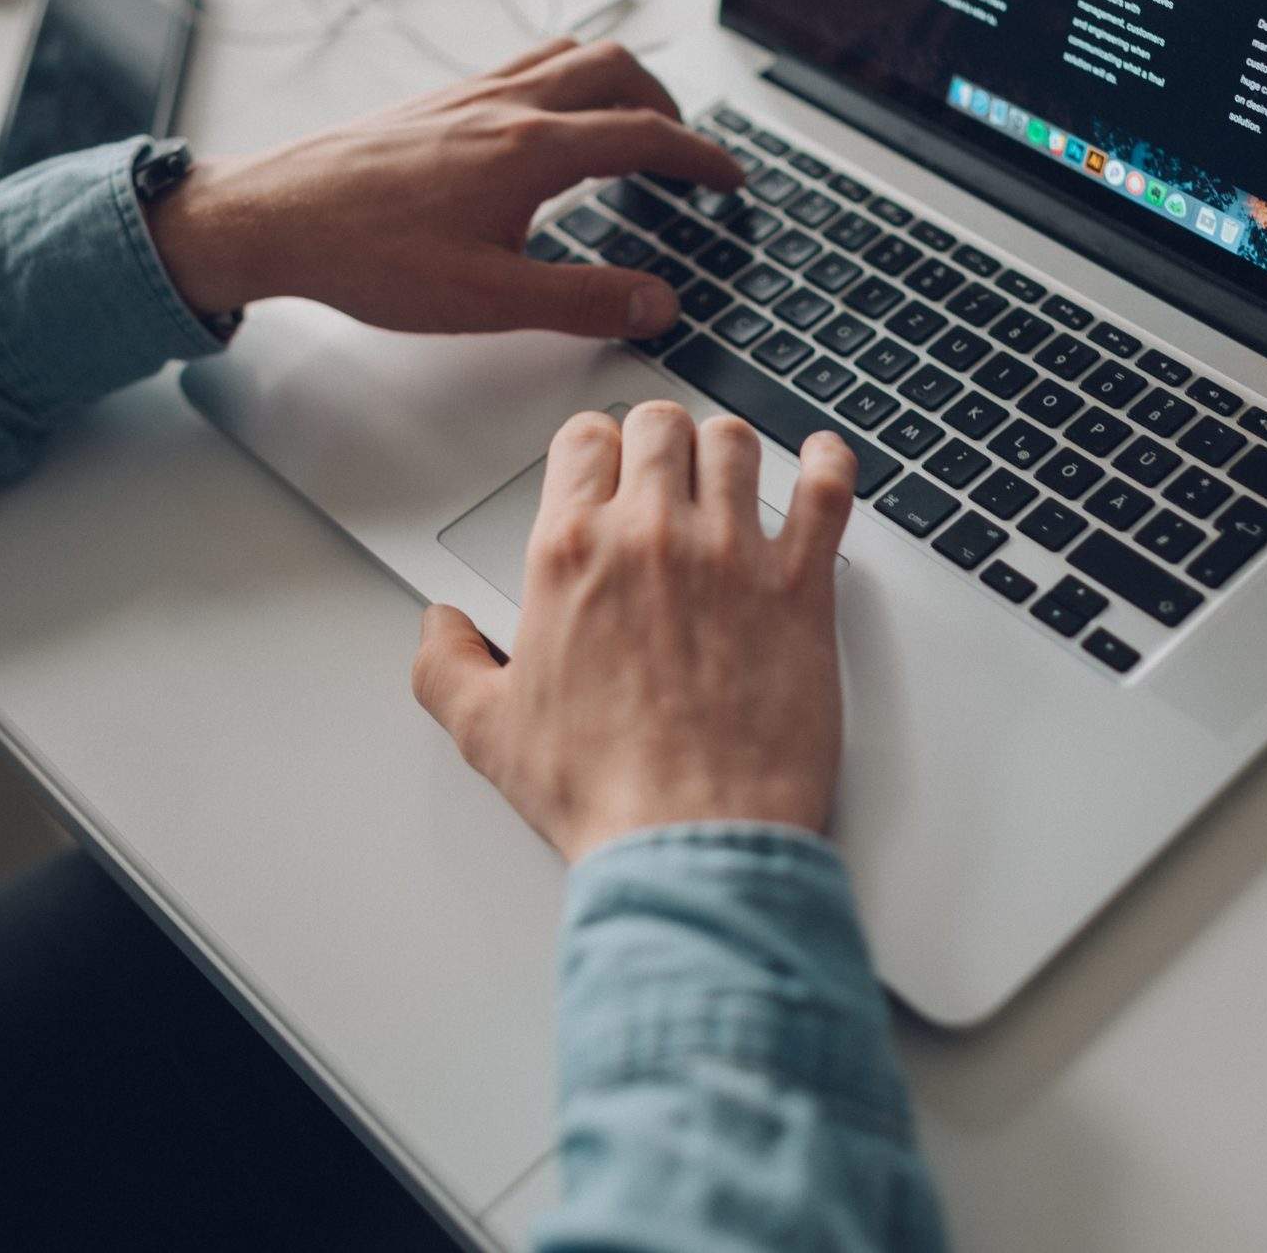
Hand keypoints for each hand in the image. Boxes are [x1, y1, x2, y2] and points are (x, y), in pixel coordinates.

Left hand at [145, 38, 741, 338]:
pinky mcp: (439, 102)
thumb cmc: (367, 256)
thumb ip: (584, 301)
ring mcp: (470, 95)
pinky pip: (524, 65)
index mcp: (530, 150)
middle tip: (688, 152)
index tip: (729, 179)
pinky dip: (565, 81)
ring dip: (619, 82)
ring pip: (569, 56)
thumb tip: (657, 303)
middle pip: (616, 71)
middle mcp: (505, 105)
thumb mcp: (489, 300)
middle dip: (668, 105)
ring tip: (636, 124)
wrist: (274, 218)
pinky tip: (550, 124)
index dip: (700, 157)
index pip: (643, 135)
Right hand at [409, 404, 857, 862]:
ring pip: (734, 443)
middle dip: (659, 440)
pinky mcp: (801, 586)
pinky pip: (826, 490)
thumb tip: (439, 628)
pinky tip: (820, 462)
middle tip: (665, 471)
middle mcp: (651, 536)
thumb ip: (447, 664)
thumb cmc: (602, 791)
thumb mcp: (488, 732)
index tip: (604, 466)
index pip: (583, 441)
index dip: (595, 448)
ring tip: (728, 474)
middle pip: (660, 426)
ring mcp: (732, 554)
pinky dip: (827, 463)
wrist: (690, 839)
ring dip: (727, 451)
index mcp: (572, 554)